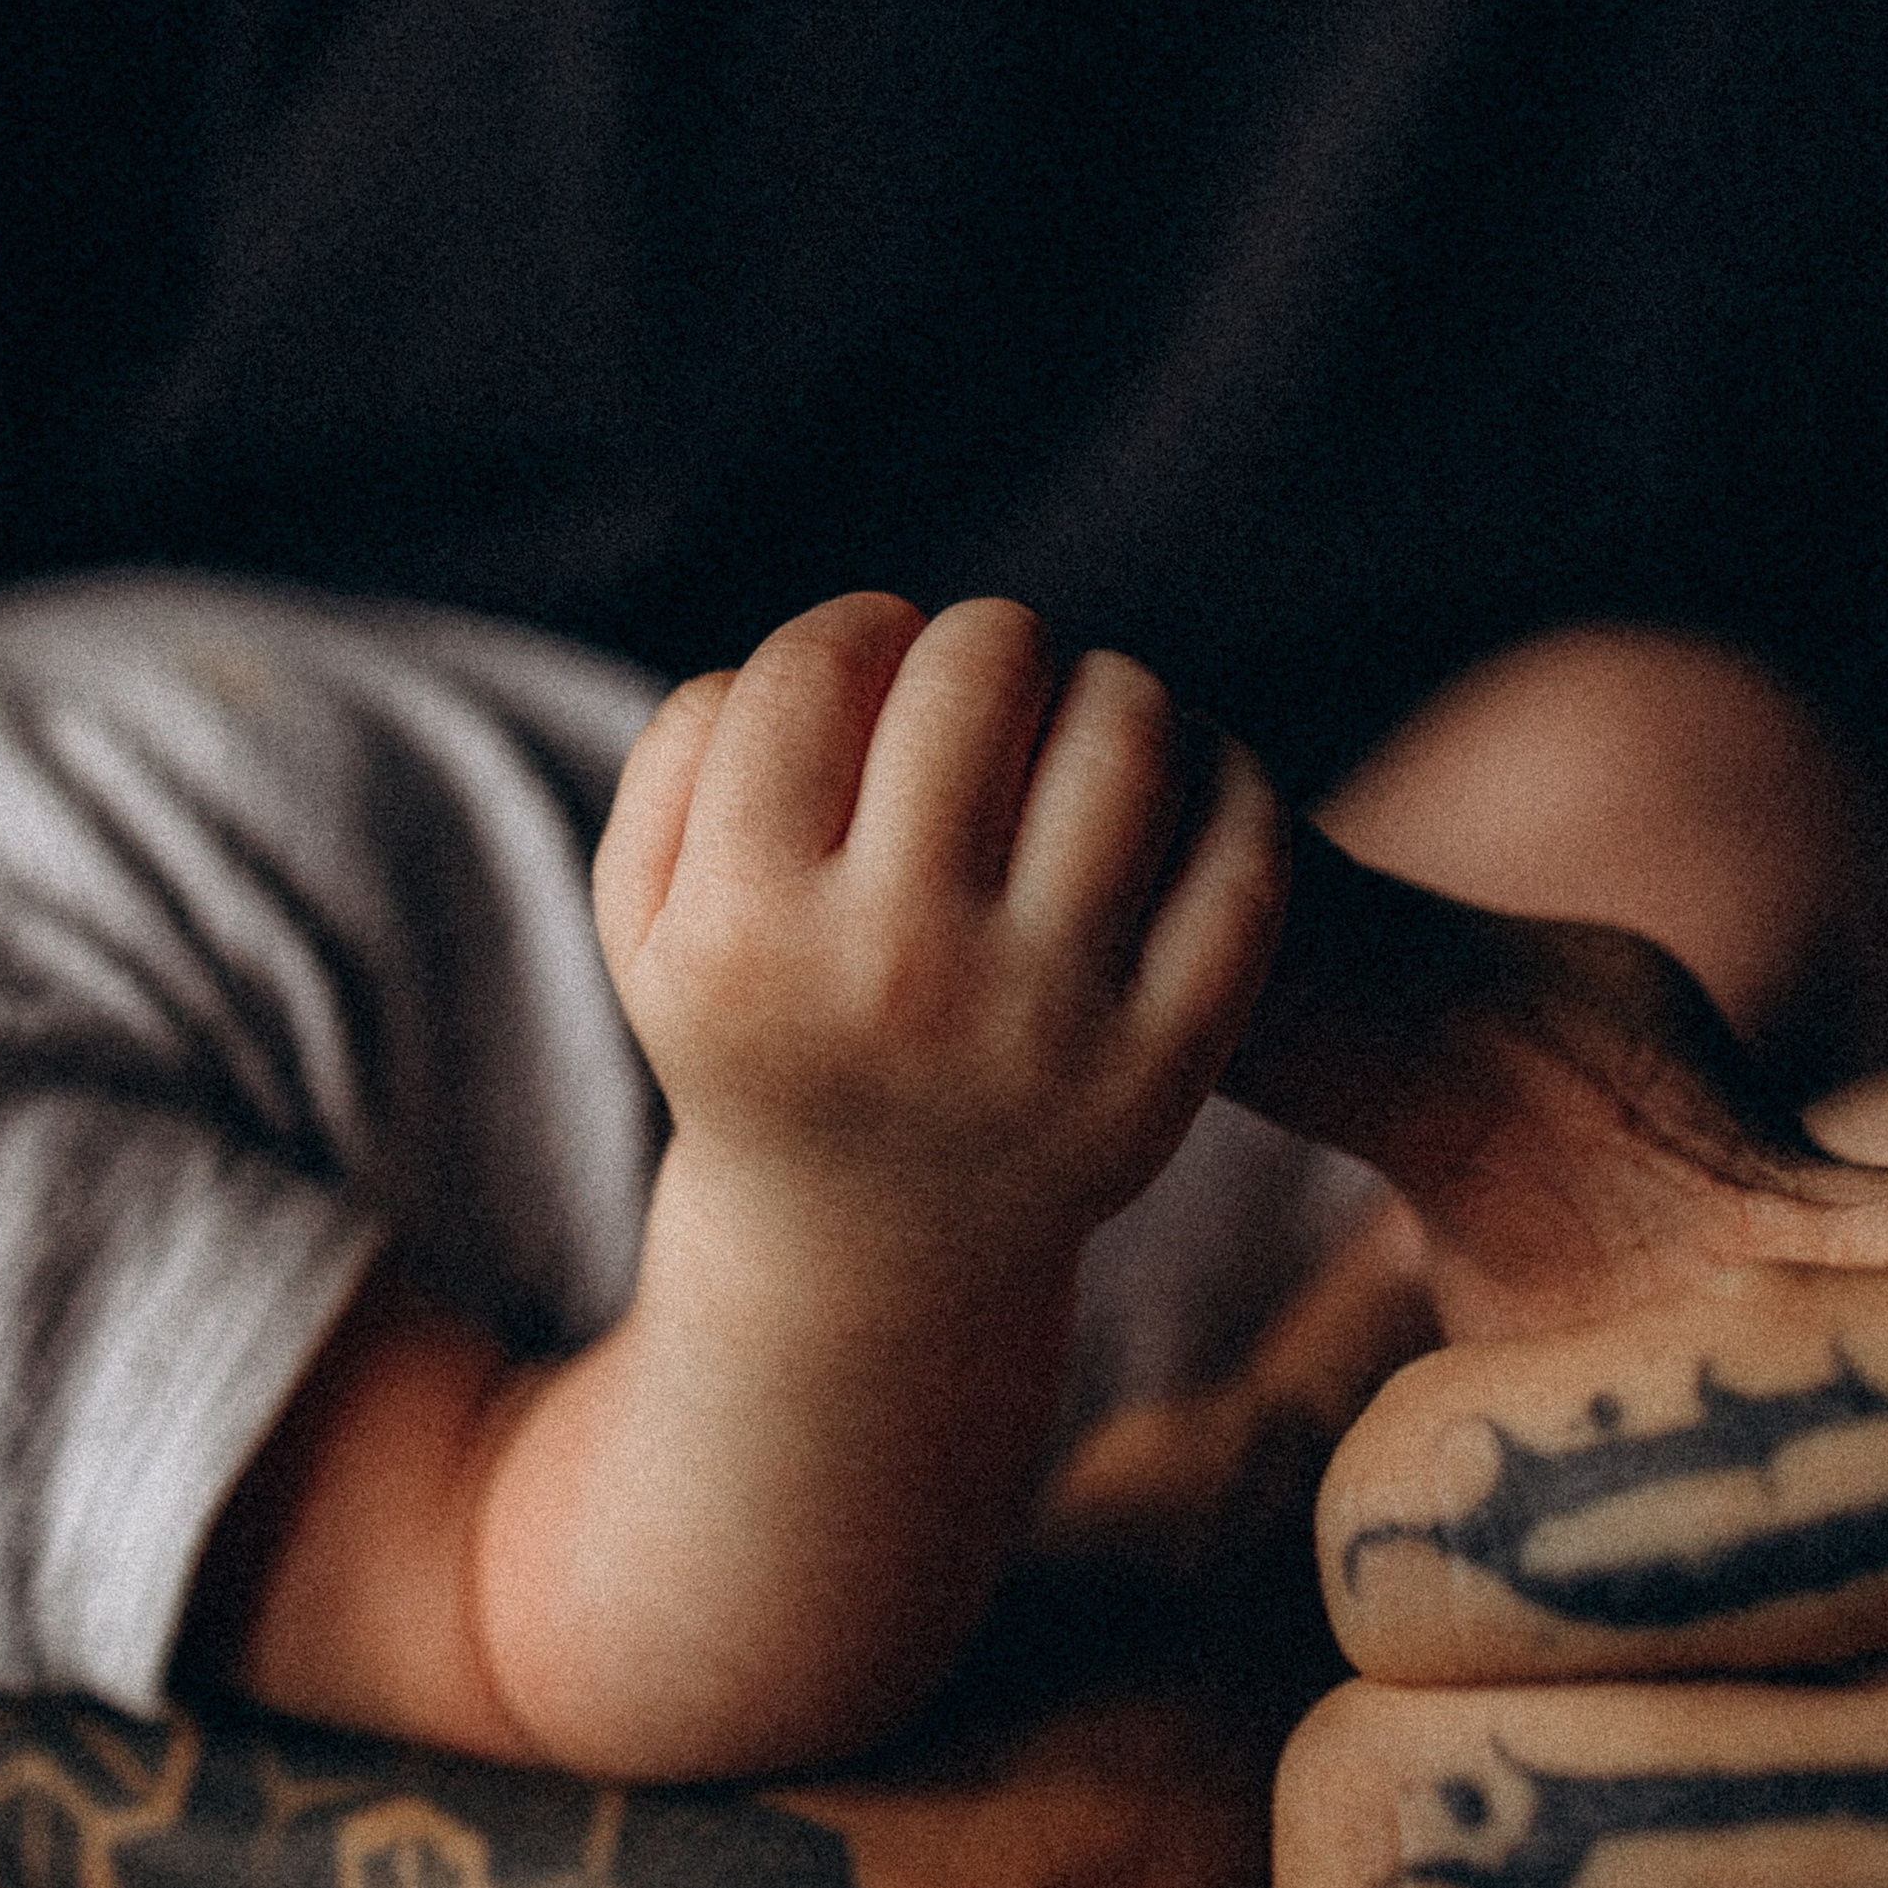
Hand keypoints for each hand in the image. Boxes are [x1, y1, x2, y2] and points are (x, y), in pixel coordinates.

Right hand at [593, 592, 1287, 1276]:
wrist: (871, 1258)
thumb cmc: (761, 1034)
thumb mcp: (647, 926)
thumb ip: (683, 758)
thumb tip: (839, 646)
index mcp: (743, 932)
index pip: (820, 665)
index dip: (859, 629)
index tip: (879, 665)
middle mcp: (890, 973)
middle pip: (979, 669)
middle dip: (986, 646)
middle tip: (990, 689)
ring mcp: (1039, 1021)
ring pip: (1126, 728)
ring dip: (1107, 691)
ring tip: (1081, 728)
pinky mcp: (1162, 1063)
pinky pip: (1240, 848)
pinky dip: (1227, 780)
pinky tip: (1180, 790)